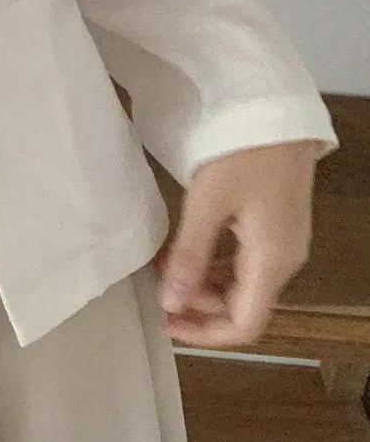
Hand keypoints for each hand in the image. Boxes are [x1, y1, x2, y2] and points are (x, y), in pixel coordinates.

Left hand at [155, 140, 317, 347]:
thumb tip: (172, 302)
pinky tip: (185, 247)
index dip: (204, 333)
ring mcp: (282, 242)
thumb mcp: (208, 203)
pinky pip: (244, 261)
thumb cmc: (244, 149)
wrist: (276, 108)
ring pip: (240, 285)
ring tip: (165, 264)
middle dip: (197, 305)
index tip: (167, 321)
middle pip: (241, 307)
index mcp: (271, 261)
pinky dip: (213, 263)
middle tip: (157, 284)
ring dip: (202, 283)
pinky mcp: (275, 225)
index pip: (244, 325)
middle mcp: (284, 259)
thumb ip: (190, 258)